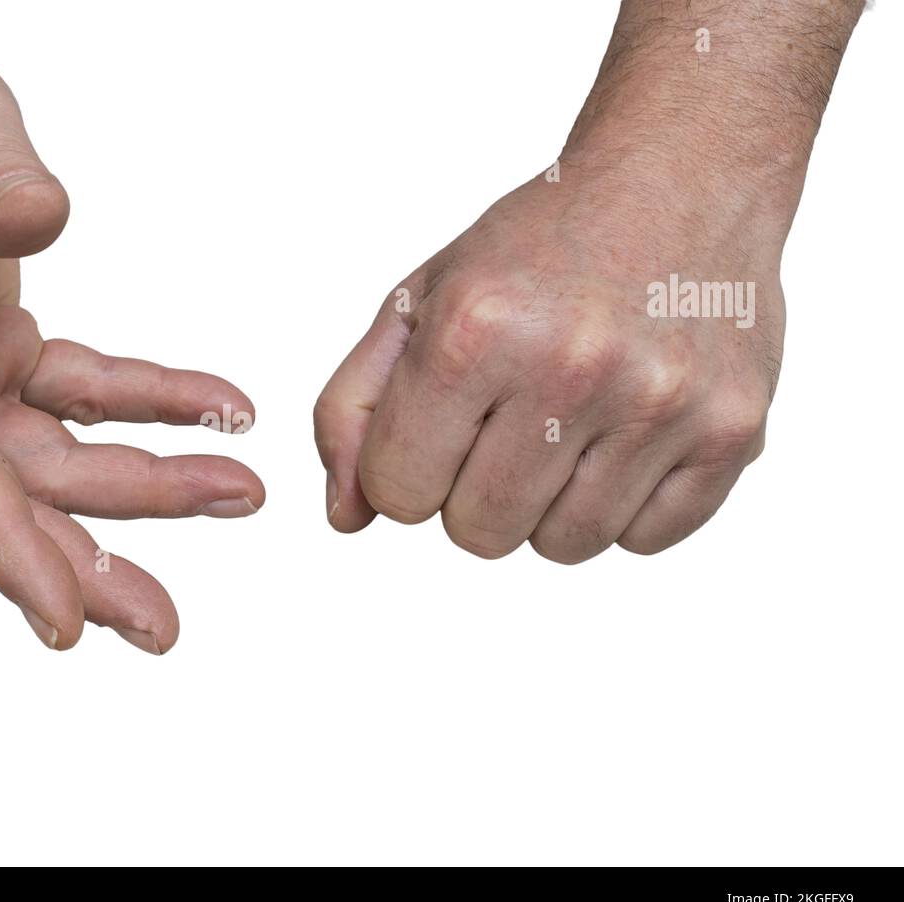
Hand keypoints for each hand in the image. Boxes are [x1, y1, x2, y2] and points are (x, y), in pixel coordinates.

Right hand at [0, 23, 261, 650]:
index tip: (64, 622)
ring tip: (239, 489)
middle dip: (85, 562)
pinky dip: (149, 407)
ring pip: (50, 463)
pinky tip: (217, 405)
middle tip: (165, 626)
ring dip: (146, 486)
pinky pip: (80, 400)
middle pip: (1, 495)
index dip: (3, 547)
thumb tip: (42, 219)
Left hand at [315, 171, 779, 562]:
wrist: (678, 178)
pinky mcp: (733, 429)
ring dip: (549, 505)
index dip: (407, 470)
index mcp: (475, 331)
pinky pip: (646, 540)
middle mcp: (572, 367)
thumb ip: (353, 411)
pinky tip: (624, 435)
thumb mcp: (418, 303)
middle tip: (505, 423)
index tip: (440, 426)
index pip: (399, 494)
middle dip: (472, 493)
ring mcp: (662, 403)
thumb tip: (345, 518)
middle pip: (479, 533)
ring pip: (563, 547)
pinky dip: (624, 508)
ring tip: (567, 425)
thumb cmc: (534, 249)